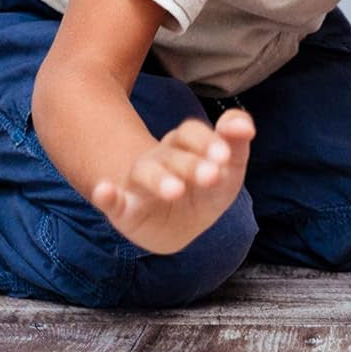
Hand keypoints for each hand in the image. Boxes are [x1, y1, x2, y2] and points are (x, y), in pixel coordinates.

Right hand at [88, 110, 254, 254]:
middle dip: (192, 164)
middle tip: (211, 176)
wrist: (175, 226)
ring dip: (159, 179)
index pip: (191, 133)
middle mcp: (160, 159)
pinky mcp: (124, 210)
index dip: (207, 140)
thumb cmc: (204, 191)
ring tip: (175, 190)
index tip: (224, 156)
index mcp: (184, 146)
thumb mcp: (228, 172)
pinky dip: (107, 195)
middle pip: (173, 154)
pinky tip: (105, 191)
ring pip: (145, 173)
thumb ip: (236, 145)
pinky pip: (113, 201)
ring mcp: (140, 183)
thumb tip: (246, 125)